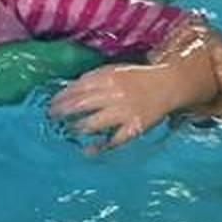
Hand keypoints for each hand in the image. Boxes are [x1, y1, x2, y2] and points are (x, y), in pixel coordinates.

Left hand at [47, 22, 221, 152]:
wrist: (170, 85)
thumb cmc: (139, 79)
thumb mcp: (116, 71)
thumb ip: (94, 78)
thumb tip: (69, 88)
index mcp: (108, 78)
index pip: (77, 88)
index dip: (62, 97)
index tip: (51, 104)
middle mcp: (114, 94)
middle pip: (81, 105)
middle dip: (63, 113)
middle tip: (53, 118)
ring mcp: (124, 111)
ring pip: (94, 123)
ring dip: (78, 128)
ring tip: (69, 131)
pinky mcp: (135, 127)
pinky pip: (115, 139)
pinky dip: (102, 146)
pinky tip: (89, 150)